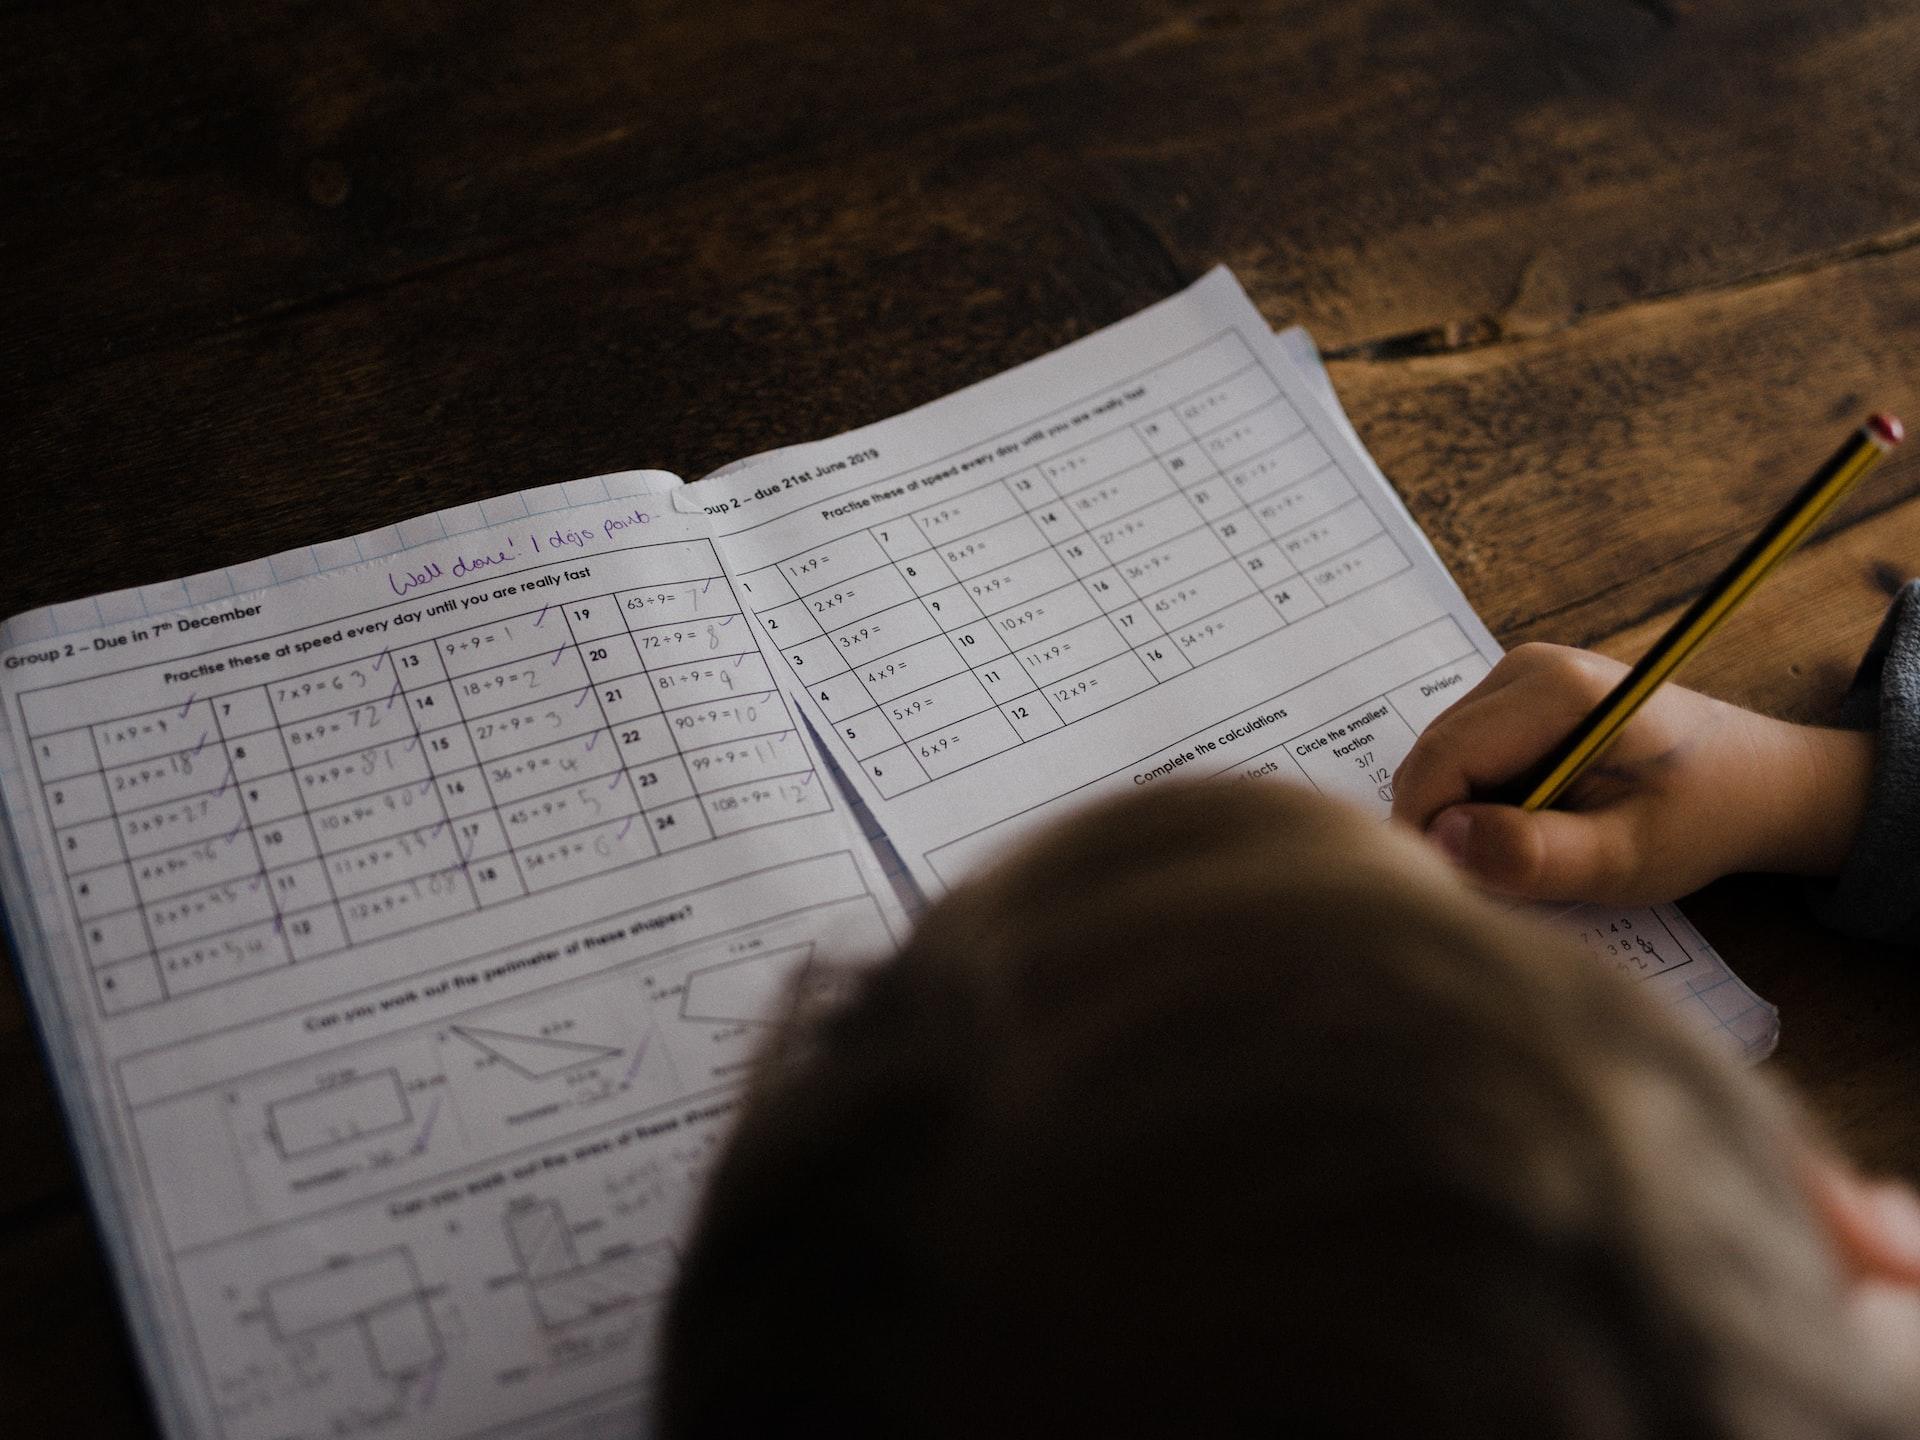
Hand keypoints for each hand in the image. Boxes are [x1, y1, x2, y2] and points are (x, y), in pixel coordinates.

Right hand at [1390, 643, 1875, 904]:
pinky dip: (1481, 802)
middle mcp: (1525, 666)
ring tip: (1535, 847)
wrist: (1756, 781)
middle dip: (1448, 827)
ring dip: (1466, 817)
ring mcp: (1517, 675)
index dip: (1429, 834)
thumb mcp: (1626, 858)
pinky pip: (1463, 758)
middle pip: (1433, 759)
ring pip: (1441, 762)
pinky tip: (1535, 821)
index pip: (1440, 762)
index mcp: (1556, 690)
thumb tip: (1442, 843)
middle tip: (1505, 881)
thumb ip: (1536, 855)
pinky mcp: (1516, 696)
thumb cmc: (1702, 819)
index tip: (1460, 892)